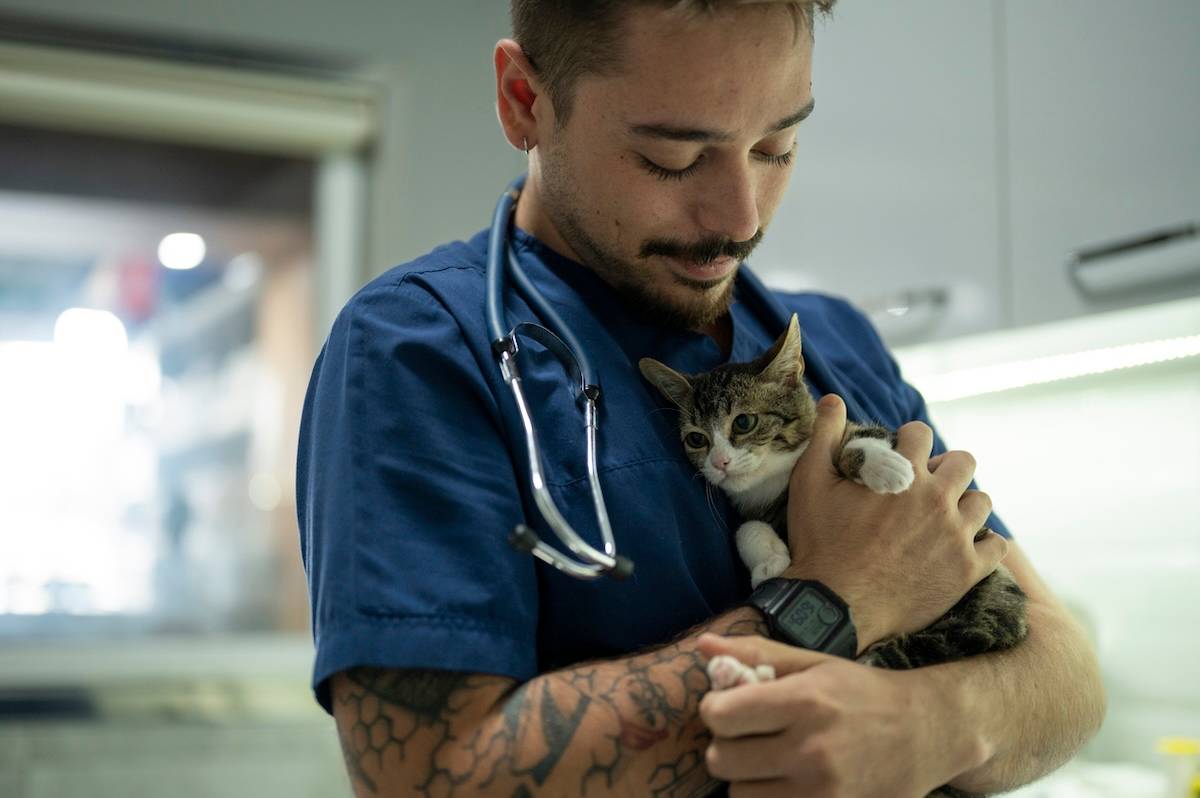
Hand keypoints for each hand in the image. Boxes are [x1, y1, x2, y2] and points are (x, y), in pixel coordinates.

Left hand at [697, 634, 985, 797]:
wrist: (927, 734)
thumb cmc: (862, 693)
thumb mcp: (813, 663)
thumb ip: (756, 654)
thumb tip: (702, 645)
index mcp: (804, 702)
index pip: (720, 716)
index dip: (716, 710)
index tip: (730, 707)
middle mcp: (811, 751)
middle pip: (722, 761)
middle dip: (727, 745)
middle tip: (748, 737)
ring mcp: (822, 793)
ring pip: (740, 795)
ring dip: (747, 779)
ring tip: (771, 762)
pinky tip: (785, 783)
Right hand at [783, 395, 1007, 649]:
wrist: (836, 606)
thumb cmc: (820, 543)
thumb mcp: (810, 482)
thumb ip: (824, 435)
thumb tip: (833, 398)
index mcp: (903, 473)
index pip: (921, 433)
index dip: (908, 440)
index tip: (900, 454)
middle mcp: (937, 499)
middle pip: (964, 461)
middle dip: (945, 467)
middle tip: (925, 485)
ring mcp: (956, 536)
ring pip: (982, 502)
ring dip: (964, 503)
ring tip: (943, 516)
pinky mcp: (967, 571)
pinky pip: (997, 546)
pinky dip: (984, 543)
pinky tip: (963, 546)